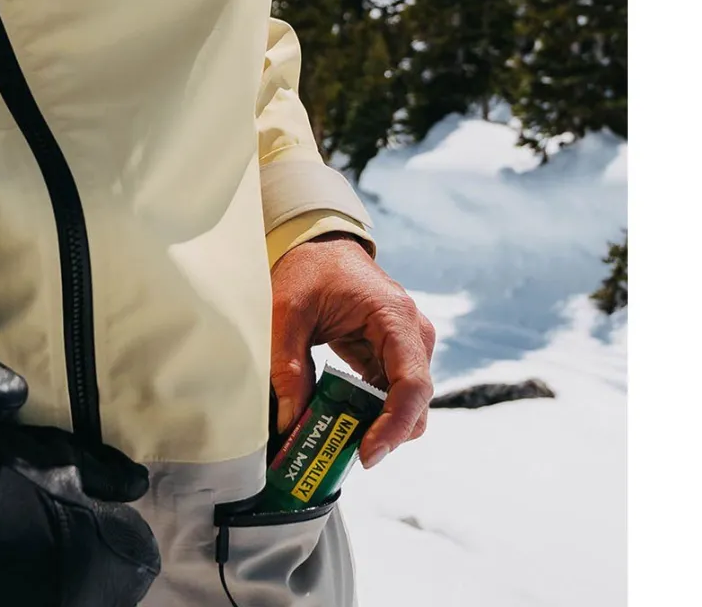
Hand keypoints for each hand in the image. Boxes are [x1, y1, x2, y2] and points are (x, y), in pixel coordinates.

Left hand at [270, 233, 435, 468]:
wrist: (318, 245)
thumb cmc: (308, 270)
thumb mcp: (286, 312)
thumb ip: (286, 364)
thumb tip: (291, 420)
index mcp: (394, 316)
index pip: (412, 383)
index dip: (394, 426)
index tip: (366, 455)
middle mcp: (412, 333)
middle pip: (415, 402)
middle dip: (383, 435)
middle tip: (340, 454)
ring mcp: (407, 346)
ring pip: (407, 404)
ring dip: (376, 427)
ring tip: (333, 440)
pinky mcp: (393, 356)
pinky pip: (390, 396)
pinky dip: (369, 415)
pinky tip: (338, 423)